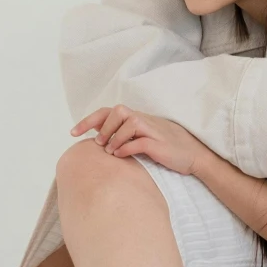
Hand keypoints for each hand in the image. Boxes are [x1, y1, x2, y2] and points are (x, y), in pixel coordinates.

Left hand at [71, 105, 203, 173]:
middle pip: (117, 111)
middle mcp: (143, 120)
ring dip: (114, 138)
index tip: (73, 132)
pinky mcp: (158, 143)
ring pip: (128, 123)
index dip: (89, 120)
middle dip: (103, 127)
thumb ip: (126, 134)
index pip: (108, 112)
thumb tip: (100, 139)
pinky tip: (121, 156)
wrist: (194, 155)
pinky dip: (126, 148)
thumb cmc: (167, 147)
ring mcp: (152, 130)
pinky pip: (139, 141)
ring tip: (110, 151)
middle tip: (98, 144)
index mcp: (137, 118)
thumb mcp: (144, 137)